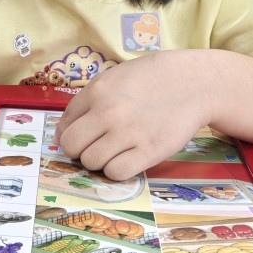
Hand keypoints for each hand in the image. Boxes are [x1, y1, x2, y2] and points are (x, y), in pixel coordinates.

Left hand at [54, 52, 211, 179]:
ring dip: (100, 161)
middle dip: (80, 150)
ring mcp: (129, 132)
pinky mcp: (149, 150)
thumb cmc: (150, 80)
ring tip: (116, 150)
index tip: (84, 138)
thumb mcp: (112, 79)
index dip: (71, 135)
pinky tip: (128, 158)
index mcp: (96, 91)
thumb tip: (59, 135)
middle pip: (72, 147)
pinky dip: (117, 170)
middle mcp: (109, 112)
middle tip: (98, 146)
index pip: (64, 126)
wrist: (193, 82)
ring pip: (92, 162)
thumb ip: (84, 103)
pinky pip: (116, 173)